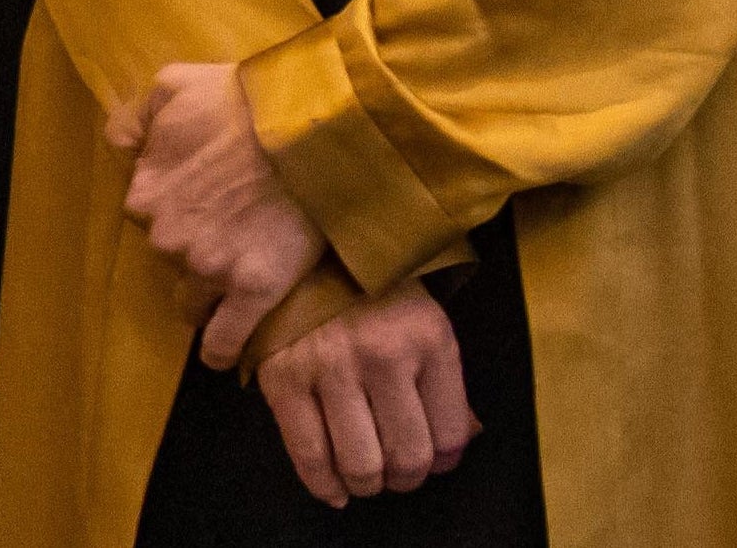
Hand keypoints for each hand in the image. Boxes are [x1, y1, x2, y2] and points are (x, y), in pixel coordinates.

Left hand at [109, 62, 325, 368]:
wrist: (305, 129)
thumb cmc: (240, 101)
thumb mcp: (171, 86)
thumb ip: (133, 118)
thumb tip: (120, 143)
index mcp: (144, 192)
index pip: (145, 213)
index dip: (172, 207)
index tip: (197, 201)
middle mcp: (166, 237)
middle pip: (169, 256)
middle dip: (190, 247)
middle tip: (226, 231)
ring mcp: (209, 269)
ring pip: (192, 300)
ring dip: (206, 296)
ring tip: (231, 283)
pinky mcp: (252, 293)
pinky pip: (224, 339)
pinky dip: (221, 349)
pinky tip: (224, 352)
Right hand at [252, 279, 476, 504]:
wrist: (302, 247)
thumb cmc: (372, 288)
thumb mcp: (423, 320)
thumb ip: (443, 384)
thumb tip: (454, 450)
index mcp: (428, 338)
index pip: (450, 435)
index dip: (443, 461)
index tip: (433, 460)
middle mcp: (382, 354)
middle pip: (407, 457)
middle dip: (405, 479)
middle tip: (397, 473)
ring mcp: (329, 366)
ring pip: (360, 464)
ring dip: (368, 484)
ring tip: (367, 475)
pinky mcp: (283, 376)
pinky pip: (308, 453)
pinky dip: (324, 485)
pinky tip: (335, 489)